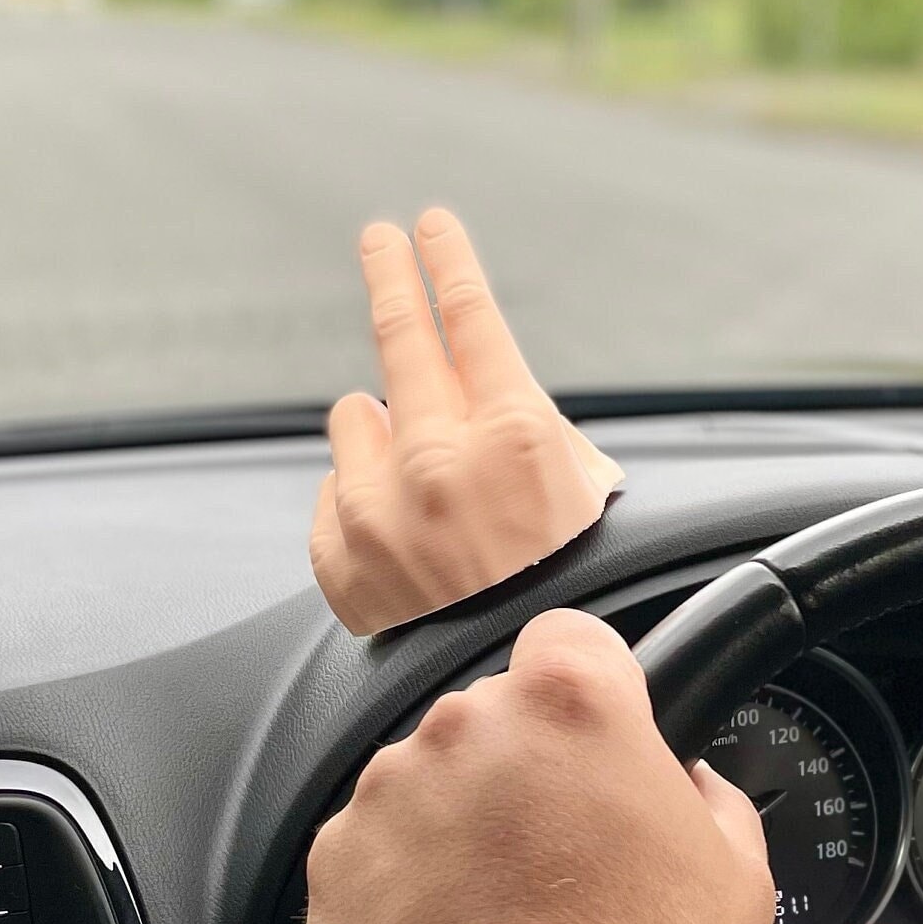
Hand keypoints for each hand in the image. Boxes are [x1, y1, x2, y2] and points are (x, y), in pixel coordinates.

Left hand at [305, 607, 774, 923]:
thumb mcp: (734, 886)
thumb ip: (711, 801)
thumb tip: (691, 787)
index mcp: (571, 708)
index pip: (572, 636)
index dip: (593, 687)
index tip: (600, 738)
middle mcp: (467, 729)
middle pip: (498, 715)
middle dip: (527, 771)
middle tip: (567, 861)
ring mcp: (389, 793)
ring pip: (431, 781)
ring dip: (462, 827)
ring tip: (508, 922)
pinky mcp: (333, 861)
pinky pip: (376, 847)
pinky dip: (406, 883)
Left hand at [310, 207, 622, 635]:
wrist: (508, 698)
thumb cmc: (567, 597)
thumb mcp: (588, 500)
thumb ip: (540, 430)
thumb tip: (484, 385)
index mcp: (514, 437)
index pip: (468, 314)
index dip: (446, 260)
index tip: (428, 226)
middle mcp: (437, 460)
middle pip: (399, 334)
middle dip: (390, 273)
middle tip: (378, 239)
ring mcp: (378, 508)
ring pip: (356, 419)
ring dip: (382, 432)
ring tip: (422, 483)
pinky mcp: (337, 554)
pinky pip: (334, 495)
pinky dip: (362, 504)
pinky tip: (401, 541)